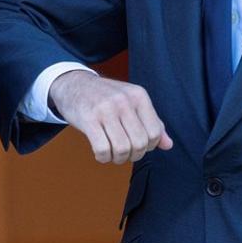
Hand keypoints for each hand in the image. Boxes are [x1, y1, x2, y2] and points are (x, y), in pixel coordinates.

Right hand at [48, 70, 172, 163]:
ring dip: (118, 158)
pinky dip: (103, 157)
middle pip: (139, 143)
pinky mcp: (88, 119)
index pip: (154, 133)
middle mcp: (124, 101)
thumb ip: (152, 122)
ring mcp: (106, 109)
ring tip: (112, 153)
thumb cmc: (105, 97)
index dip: (148, 146)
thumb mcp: (132, 102)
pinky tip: (100, 153)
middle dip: (133, 155)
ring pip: (122, 149)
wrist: (73, 84)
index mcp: (138, 95)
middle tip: (124, 152)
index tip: (137, 144)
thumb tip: (168, 145)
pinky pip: (102, 149)